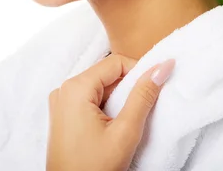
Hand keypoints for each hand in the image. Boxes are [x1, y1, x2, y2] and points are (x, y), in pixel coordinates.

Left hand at [46, 54, 175, 170]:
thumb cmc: (94, 166)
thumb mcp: (125, 131)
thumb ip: (143, 96)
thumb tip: (162, 66)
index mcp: (75, 87)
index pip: (115, 62)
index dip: (139, 71)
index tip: (156, 88)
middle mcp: (63, 89)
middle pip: (105, 74)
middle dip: (128, 88)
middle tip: (143, 109)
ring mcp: (60, 101)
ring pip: (98, 87)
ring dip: (117, 99)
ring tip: (127, 122)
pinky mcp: (62, 114)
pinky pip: (88, 99)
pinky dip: (105, 107)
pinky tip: (113, 126)